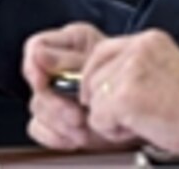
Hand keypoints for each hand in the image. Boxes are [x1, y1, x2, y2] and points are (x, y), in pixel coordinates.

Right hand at [23, 22, 132, 150]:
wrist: (144, 107)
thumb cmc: (131, 78)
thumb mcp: (105, 65)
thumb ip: (70, 60)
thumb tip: (39, 55)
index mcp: (72, 43)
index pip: (37, 47)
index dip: (34, 63)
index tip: (42, 80)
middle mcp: (60, 67)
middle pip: (36, 83)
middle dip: (55, 104)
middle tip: (77, 115)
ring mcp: (55, 94)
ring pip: (37, 106)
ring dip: (60, 121)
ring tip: (84, 126)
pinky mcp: (54, 118)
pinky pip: (38, 127)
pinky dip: (56, 135)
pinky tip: (76, 136)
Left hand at [80, 29, 178, 158]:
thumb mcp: (166, 69)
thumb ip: (137, 68)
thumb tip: (107, 84)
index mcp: (149, 40)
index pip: (102, 51)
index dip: (99, 77)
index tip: (107, 95)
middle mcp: (137, 48)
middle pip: (92, 73)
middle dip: (100, 98)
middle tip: (125, 113)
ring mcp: (129, 70)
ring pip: (93, 98)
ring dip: (109, 117)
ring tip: (141, 120)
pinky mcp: (124, 95)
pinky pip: (98, 119)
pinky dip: (114, 131)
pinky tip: (140, 128)